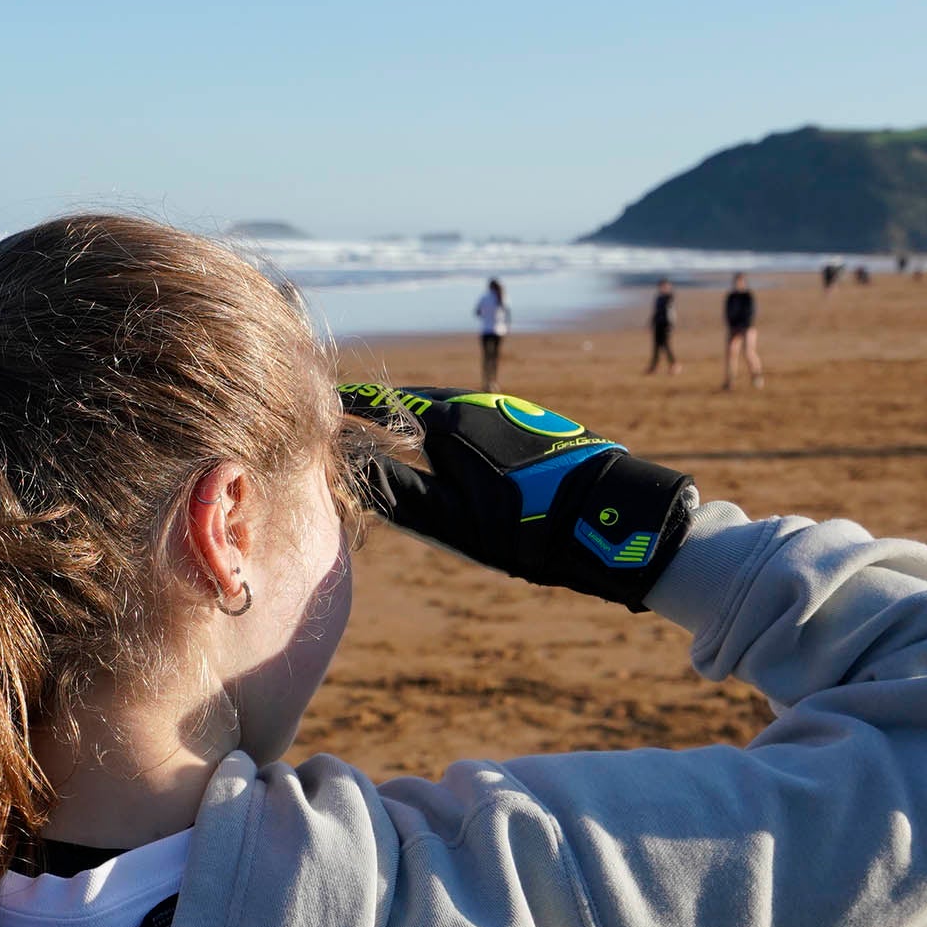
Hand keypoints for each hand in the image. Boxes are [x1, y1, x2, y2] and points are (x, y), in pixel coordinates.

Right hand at [338, 384, 695, 610]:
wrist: (609, 518)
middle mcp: (474, 403)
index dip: (346, 407)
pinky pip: (473, 421)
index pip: (379, 402)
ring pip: (445, 411)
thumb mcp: (450, 520)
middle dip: (379, 412)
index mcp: (447, 420)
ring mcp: (507, 410)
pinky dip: (447, 432)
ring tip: (392, 442)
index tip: (317, 412)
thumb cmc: (527, 525)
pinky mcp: (531, 425)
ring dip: (415, 423)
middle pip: (410, 401)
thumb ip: (393, 491)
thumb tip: (346, 465)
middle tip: (348, 424)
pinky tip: (450, 455)